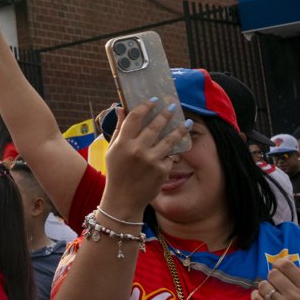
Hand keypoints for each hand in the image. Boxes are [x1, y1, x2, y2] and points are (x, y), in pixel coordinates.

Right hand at [100, 100, 188, 218]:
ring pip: (169, 139)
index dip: (145, 106)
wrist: (123, 199)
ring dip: (179, 129)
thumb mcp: (112, 149)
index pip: (135, 117)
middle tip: (173, 106)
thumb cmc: (116, 172)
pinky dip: (172, 152)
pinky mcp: (162, 170)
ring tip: (186, 122)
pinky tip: (177, 148)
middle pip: (155, 125)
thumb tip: (121, 108)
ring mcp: (151, 160)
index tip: (153, 100)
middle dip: (165, 114)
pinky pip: (169, 156)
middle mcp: (137, 149)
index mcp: (123, 142)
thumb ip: (119, 128)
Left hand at [252, 257, 299, 299]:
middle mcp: (295, 297)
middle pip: (273, 274)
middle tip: (278, 286)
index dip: (279, 265)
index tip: (279, 269)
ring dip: (265, 288)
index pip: (286, 265)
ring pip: (263, 285)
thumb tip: (280, 260)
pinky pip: (255, 297)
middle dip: (273, 278)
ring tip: (273, 295)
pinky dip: (257, 297)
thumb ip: (296, 279)